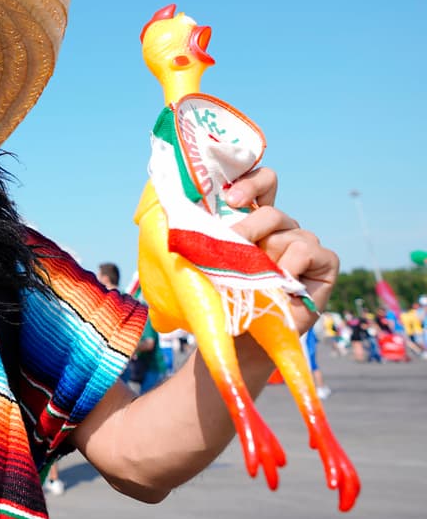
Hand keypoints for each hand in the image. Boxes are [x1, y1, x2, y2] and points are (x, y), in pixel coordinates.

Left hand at [226, 167, 339, 328]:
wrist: (246, 334)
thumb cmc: (226, 296)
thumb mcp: (213, 261)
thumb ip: (211, 237)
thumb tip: (191, 219)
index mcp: (256, 221)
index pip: (264, 185)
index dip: (251, 184)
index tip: (231, 200)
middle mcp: (282, 228)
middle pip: (271, 212)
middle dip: (247, 231)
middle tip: (233, 249)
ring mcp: (305, 242)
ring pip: (285, 234)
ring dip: (267, 260)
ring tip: (259, 283)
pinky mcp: (326, 260)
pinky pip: (305, 250)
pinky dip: (289, 268)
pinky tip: (283, 286)